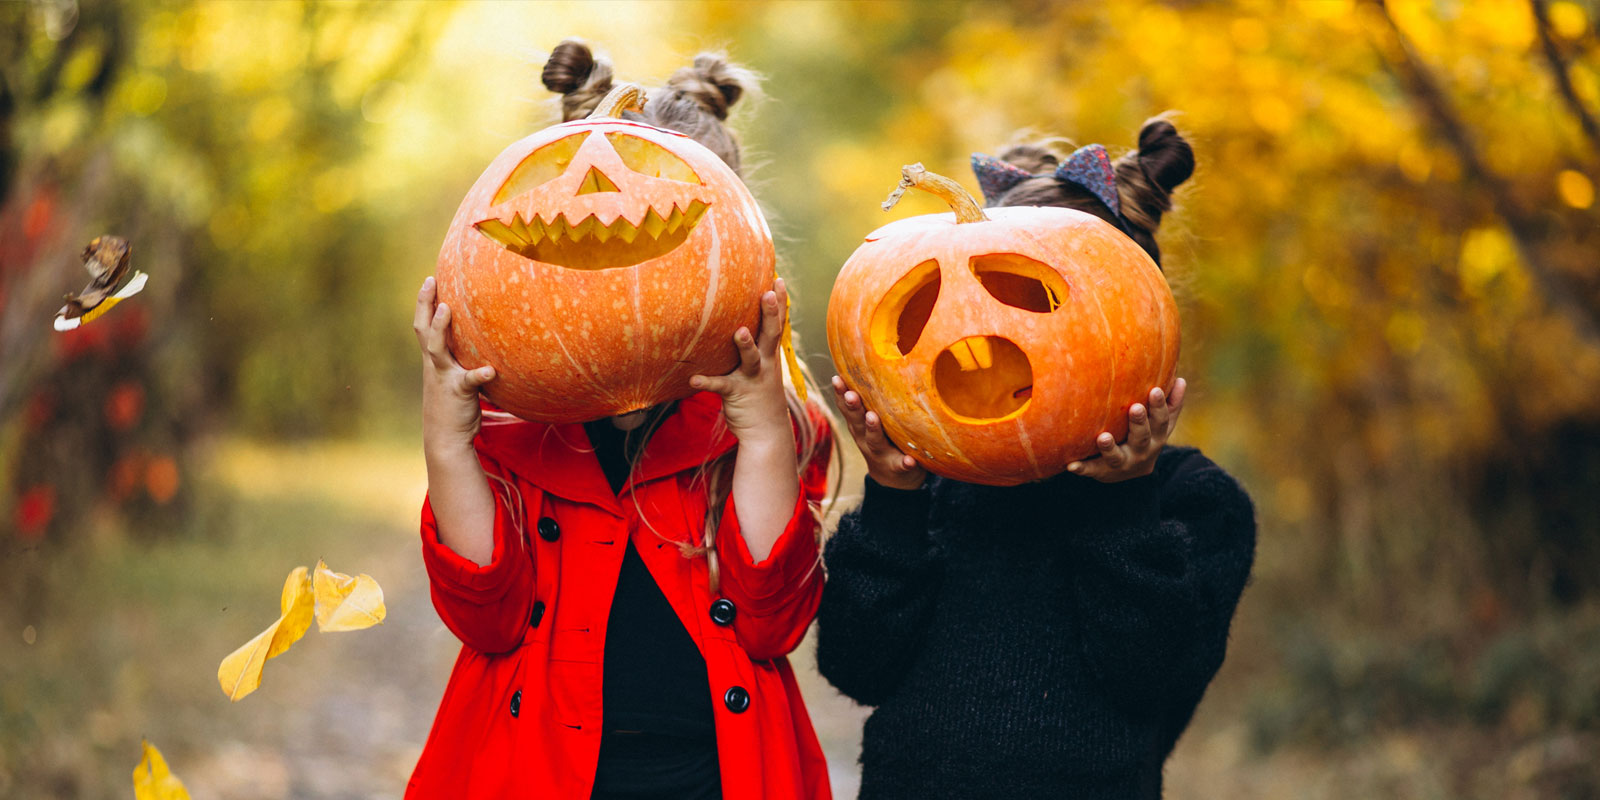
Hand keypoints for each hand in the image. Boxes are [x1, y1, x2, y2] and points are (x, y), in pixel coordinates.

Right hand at [414, 276, 496, 447]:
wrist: (446, 439)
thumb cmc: (454, 406)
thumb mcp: (456, 378)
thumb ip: (464, 360)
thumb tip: (485, 341)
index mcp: (434, 360)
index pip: (424, 325)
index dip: (425, 302)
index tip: (431, 278)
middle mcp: (435, 364)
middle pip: (423, 329)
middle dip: (425, 303)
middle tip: (430, 280)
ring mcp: (444, 377)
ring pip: (436, 349)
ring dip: (439, 328)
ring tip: (447, 308)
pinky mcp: (458, 392)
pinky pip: (470, 381)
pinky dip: (479, 374)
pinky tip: (491, 370)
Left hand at [690, 278, 792, 447]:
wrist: (767, 433)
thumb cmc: (759, 397)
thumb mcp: (762, 370)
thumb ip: (754, 349)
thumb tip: (739, 323)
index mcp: (771, 355)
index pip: (779, 324)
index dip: (780, 302)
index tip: (779, 279)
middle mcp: (765, 364)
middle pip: (770, 334)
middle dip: (771, 313)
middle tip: (769, 291)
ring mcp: (752, 378)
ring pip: (751, 358)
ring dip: (746, 344)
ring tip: (740, 331)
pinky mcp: (737, 394)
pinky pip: (721, 386)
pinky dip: (707, 382)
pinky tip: (694, 379)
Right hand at [831, 375, 926, 490]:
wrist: (892, 480)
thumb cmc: (883, 439)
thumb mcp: (871, 420)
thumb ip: (870, 399)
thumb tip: (868, 360)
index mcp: (859, 425)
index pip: (847, 406)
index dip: (841, 393)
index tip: (837, 378)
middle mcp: (865, 438)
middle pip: (856, 421)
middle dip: (853, 407)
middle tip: (851, 394)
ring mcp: (880, 454)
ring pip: (874, 441)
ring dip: (873, 429)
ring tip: (872, 417)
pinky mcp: (897, 468)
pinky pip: (900, 465)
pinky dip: (904, 463)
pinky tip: (910, 460)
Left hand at [1067, 378, 1186, 482]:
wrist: (1133, 471)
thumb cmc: (1147, 437)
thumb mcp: (1161, 424)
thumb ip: (1171, 404)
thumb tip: (1182, 380)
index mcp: (1157, 436)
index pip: (1161, 420)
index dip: (1159, 406)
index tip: (1155, 390)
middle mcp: (1142, 451)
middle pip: (1142, 437)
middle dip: (1139, 422)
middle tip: (1135, 408)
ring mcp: (1122, 463)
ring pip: (1117, 456)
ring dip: (1109, 447)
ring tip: (1102, 437)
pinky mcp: (1103, 472)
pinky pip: (1092, 469)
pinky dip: (1082, 468)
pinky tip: (1071, 465)